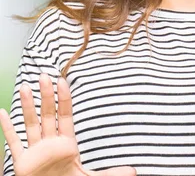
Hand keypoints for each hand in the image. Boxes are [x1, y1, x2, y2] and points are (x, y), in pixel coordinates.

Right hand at [0, 73, 135, 175]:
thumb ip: (112, 174)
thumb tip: (135, 172)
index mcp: (67, 144)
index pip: (66, 116)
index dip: (64, 99)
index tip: (63, 80)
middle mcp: (51, 144)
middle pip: (48, 115)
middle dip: (46, 96)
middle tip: (44, 76)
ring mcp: (36, 151)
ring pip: (31, 124)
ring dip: (28, 106)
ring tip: (25, 87)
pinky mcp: (22, 163)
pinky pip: (13, 142)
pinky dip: (7, 128)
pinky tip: (3, 112)